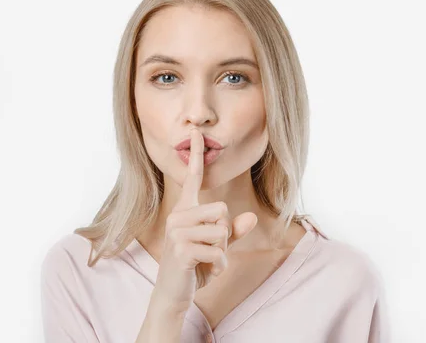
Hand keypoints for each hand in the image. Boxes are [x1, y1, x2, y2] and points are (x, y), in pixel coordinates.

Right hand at [152, 128, 257, 311]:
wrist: (173, 294)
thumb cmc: (195, 266)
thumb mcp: (218, 248)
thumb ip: (233, 232)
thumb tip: (251, 217)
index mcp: (186, 210)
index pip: (192, 178)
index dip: (196, 154)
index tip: (196, 131)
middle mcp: (178, 216)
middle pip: (222, 210)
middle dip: (225, 235)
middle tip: (208, 250)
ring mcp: (177, 232)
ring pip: (222, 232)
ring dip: (222, 253)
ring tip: (205, 261)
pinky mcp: (181, 249)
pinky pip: (217, 251)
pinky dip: (218, 266)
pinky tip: (203, 271)